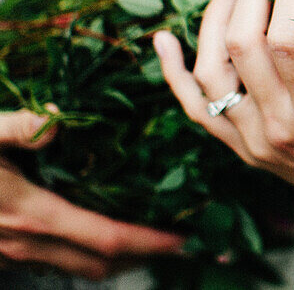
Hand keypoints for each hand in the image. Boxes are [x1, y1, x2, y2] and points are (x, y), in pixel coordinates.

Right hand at [0, 110, 184, 279]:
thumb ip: (19, 127)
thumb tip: (56, 119)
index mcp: (34, 214)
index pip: (106, 237)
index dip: (149, 241)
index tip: (181, 238)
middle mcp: (28, 243)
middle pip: (102, 263)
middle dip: (144, 255)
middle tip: (179, 241)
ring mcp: (14, 256)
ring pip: (79, 269)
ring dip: (117, 259)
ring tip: (148, 240)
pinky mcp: (6, 258)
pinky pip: (56, 265)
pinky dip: (86, 255)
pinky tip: (98, 234)